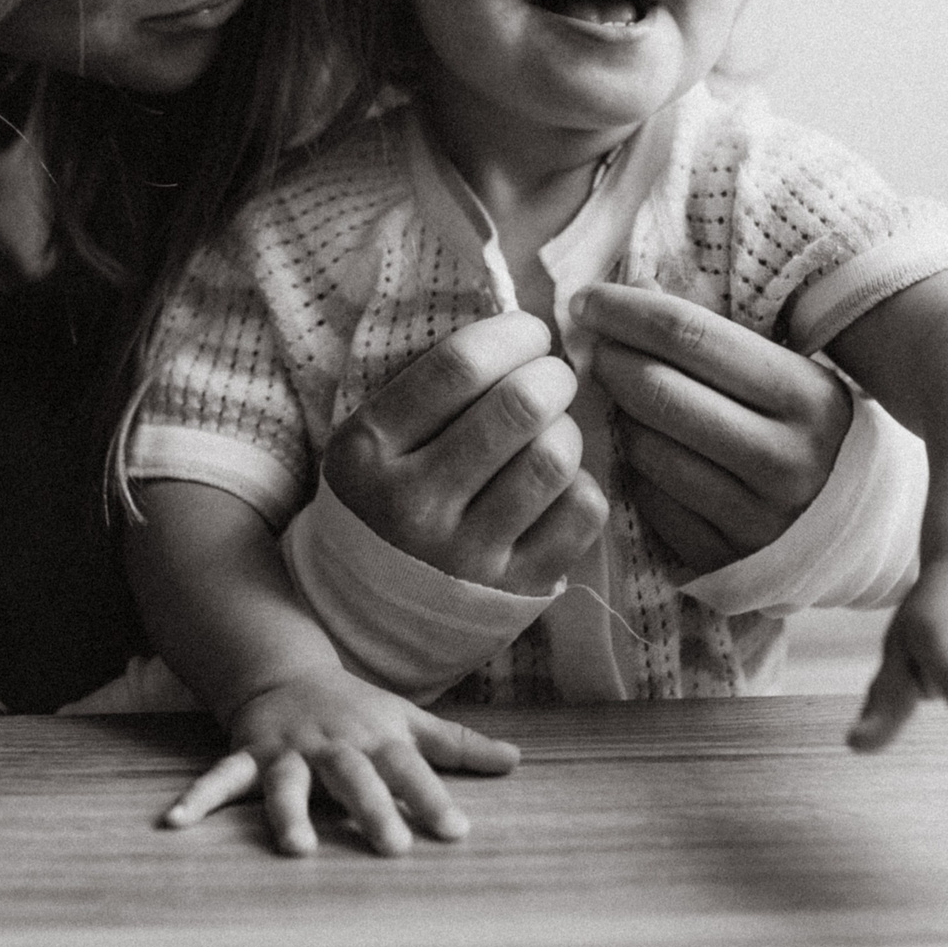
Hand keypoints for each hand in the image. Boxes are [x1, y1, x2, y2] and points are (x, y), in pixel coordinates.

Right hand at [161, 667, 521, 856]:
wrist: (286, 671)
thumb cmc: (357, 707)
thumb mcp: (409, 720)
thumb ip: (459, 745)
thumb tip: (517, 761)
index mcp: (375, 737)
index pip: (410, 769)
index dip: (432, 798)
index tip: (456, 831)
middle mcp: (333, 744)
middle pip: (354, 778)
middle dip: (371, 809)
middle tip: (392, 847)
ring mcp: (288, 749)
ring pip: (289, 782)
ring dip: (290, 813)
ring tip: (296, 848)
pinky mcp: (249, 753)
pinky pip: (221, 778)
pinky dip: (197, 799)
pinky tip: (174, 823)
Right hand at [321, 311, 605, 594]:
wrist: (365, 614)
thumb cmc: (381, 501)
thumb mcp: (371, 439)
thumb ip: (428, 387)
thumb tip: (519, 332)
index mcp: (369, 447)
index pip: (460, 365)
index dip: (513, 335)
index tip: (529, 335)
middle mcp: (413, 502)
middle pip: (519, 406)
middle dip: (553, 376)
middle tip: (552, 379)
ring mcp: (465, 552)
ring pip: (554, 458)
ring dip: (568, 431)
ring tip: (553, 432)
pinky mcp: (513, 588)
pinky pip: (580, 513)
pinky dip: (582, 486)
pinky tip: (559, 485)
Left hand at [575, 284, 852, 574]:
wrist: (851, 524)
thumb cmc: (805, 426)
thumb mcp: (786, 368)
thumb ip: (716, 330)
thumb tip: (637, 287)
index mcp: (807, 395)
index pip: (690, 334)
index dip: (626, 311)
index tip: (586, 300)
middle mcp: (785, 459)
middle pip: (658, 392)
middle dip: (610, 360)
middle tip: (592, 348)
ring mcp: (755, 517)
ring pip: (646, 448)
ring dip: (618, 415)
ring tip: (621, 399)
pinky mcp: (725, 558)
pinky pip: (649, 500)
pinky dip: (632, 467)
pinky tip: (641, 447)